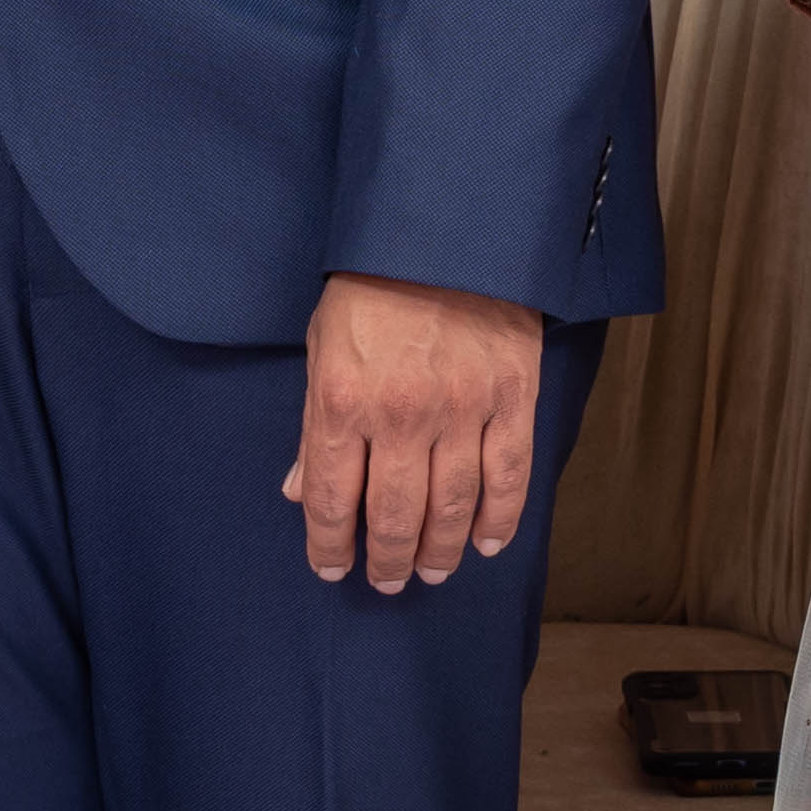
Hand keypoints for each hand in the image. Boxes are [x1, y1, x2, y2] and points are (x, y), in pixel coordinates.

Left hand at [282, 271, 546, 592]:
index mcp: (342, 401)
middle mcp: (401, 415)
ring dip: (440, 551)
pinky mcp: (512, 398)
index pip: (330, 498)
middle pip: (393, 515)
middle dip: (386, 560)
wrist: (446, 229)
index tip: (332, 570)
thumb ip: (314, 424)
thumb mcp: (322, 346)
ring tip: (432, 571)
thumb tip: (297, 492)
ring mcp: (462, 409)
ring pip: (452, 507)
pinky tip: (487, 545)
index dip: (329, 545)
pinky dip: (501, 520)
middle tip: (388, 581)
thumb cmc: (372, 286)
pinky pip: (509, 476)